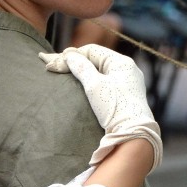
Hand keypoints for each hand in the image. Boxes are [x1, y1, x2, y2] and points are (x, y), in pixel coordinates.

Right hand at [40, 45, 161, 172]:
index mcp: (122, 62)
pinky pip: (104, 82)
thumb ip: (80, 67)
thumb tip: (68, 55)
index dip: (72, 55)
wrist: (132, 135)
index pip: (92, 51)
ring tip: (64, 74)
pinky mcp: (124, 96)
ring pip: (98, 71)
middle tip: (54, 66)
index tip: (54, 63)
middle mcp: (126, 70)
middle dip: (75, 63)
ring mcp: (126, 83)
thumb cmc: (115, 108)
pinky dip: (89, 82)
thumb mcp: (94, 85)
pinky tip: (79, 85)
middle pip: (95, 60)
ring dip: (81, 72)